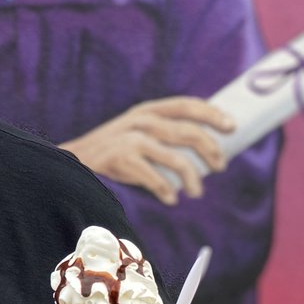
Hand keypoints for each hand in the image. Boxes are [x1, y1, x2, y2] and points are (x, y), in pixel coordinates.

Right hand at [61, 96, 234, 204]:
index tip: (232, 127)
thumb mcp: (134, 132)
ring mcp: (130, 139)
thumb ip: (161, 133)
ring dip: (192, 179)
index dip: (213, 114)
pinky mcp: (120, 159)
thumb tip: (204, 150)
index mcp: (147, 110)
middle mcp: (140, 120)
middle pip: (188, 132)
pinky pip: (155, 178)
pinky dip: (167, 190)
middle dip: (211, 150)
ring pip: (177, 158)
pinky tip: (171, 199)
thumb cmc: (112, 152)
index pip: (187, 105)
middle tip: (220, 167)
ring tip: (196, 192)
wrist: (71, 163)